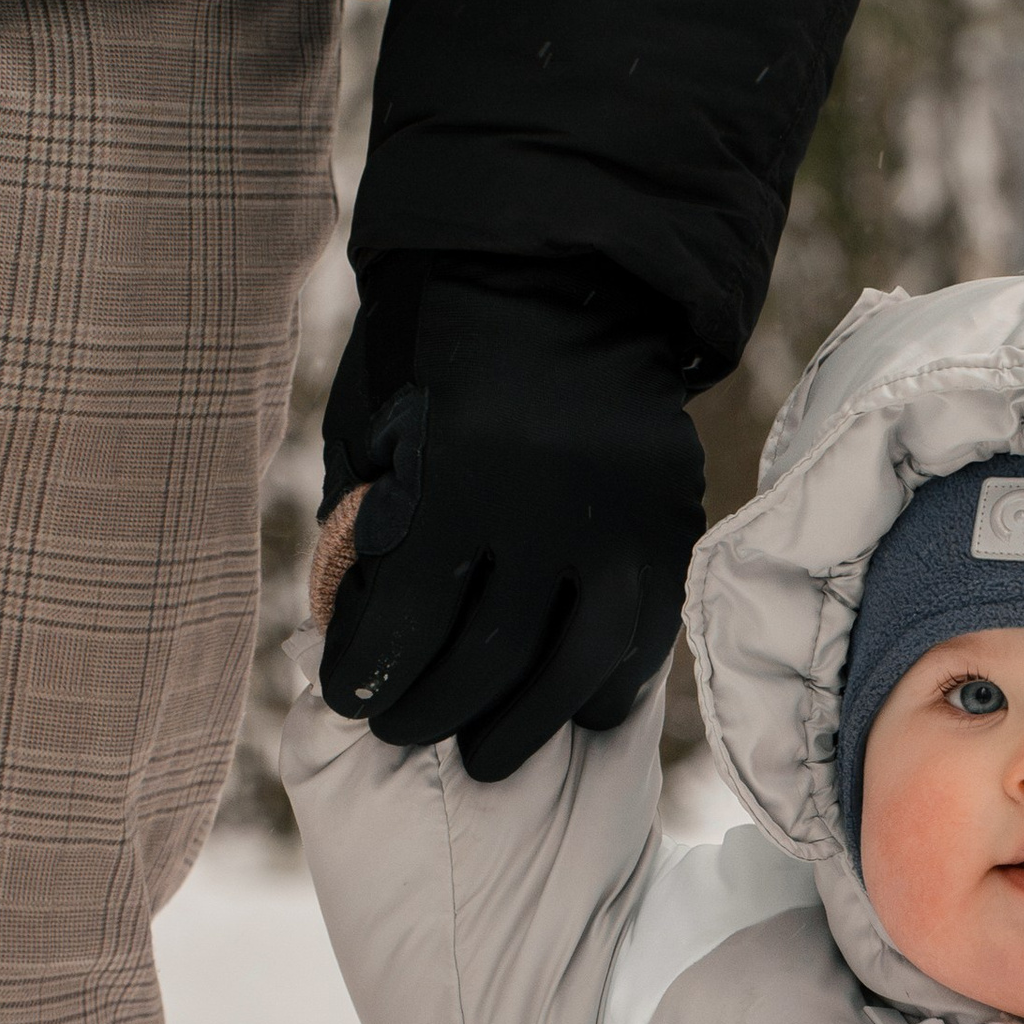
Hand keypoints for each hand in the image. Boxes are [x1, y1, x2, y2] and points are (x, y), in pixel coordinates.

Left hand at [315, 260, 707, 781]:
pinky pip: (644, 637)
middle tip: (405, 732)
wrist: (556, 270)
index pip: (408, 620)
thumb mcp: (374, 429)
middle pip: (488, 658)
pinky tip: (565, 708)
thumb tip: (357, 644)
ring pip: (579, 667)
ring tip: (483, 752)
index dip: (370, 679)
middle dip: (433, 712)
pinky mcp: (672, 521)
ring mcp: (623, 515)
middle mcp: (549, 502)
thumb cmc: (434, 354)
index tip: (351, 705)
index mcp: (458, 471)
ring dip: (524, 725)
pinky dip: (605, 687)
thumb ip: (365, 532)